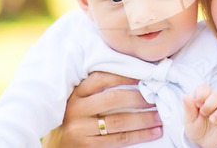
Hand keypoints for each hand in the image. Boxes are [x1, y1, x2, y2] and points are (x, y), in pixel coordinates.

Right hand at [42, 72, 162, 147]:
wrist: (56, 145)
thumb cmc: (74, 119)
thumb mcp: (79, 100)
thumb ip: (97, 89)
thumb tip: (134, 74)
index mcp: (75, 92)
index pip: (102, 78)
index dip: (125, 75)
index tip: (145, 74)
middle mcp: (75, 108)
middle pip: (114, 99)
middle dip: (139, 98)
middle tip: (158, 96)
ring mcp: (79, 129)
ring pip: (119, 121)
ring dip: (144, 118)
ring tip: (160, 116)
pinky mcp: (86, 146)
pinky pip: (119, 139)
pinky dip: (139, 135)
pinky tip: (153, 132)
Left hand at [183, 84, 216, 147]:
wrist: (203, 142)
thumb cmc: (195, 127)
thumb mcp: (189, 119)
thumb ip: (189, 108)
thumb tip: (185, 96)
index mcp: (203, 98)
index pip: (205, 88)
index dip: (201, 94)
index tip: (197, 104)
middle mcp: (215, 102)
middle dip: (210, 104)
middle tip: (203, 113)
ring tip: (212, 120)